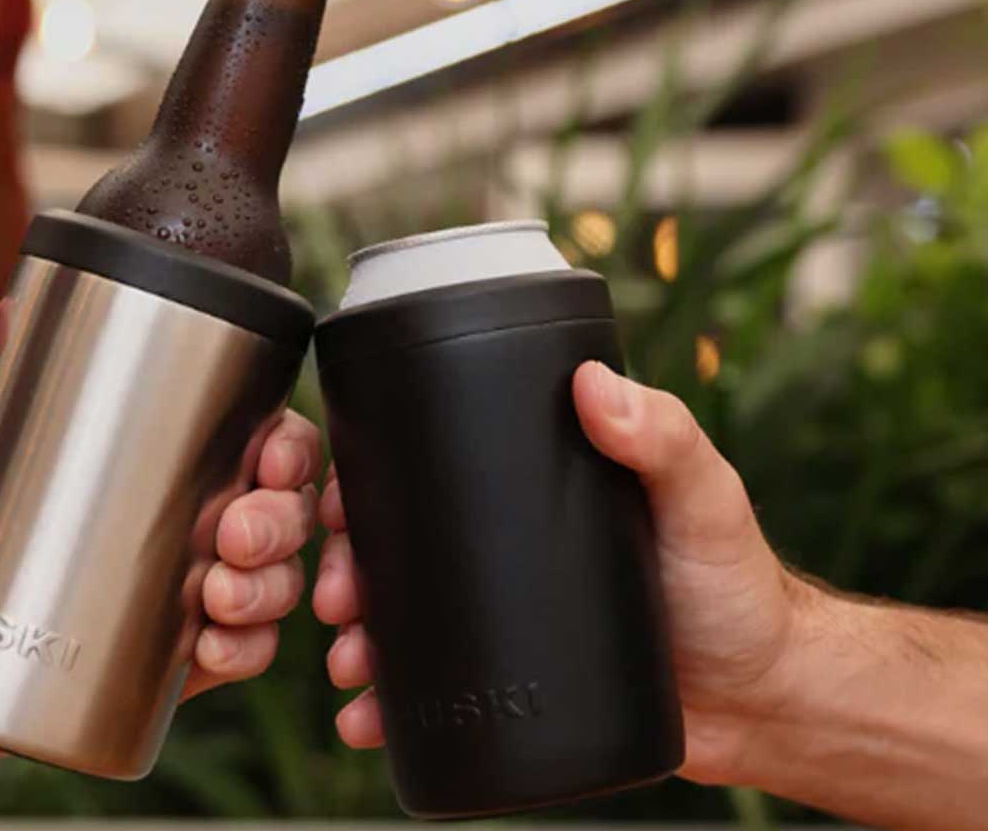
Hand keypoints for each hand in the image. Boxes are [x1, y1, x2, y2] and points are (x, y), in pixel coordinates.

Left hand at [0, 288, 321, 762]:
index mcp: (163, 450)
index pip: (259, 433)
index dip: (288, 442)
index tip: (270, 454)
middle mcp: (191, 515)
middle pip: (283, 508)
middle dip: (282, 518)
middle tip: (236, 533)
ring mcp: (186, 589)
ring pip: (275, 582)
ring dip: (270, 588)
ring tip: (217, 594)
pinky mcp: (169, 660)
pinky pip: (243, 653)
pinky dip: (247, 650)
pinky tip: (217, 648)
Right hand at [314, 360, 817, 785]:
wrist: (767, 700)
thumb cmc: (739, 586)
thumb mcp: (701, 496)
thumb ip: (663, 436)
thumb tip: (594, 385)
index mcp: (529, 492)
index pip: (426, 472)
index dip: (365, 482)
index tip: (337, 503)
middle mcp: (502, 551)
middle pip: (396, 549)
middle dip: (346, 569)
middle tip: (338, 598)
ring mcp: (502, 620)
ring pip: (402, 621)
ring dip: (355, 638)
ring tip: (348, 663)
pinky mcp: (512, 687)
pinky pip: (434, 694)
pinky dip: (390, 706)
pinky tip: (365, 719)